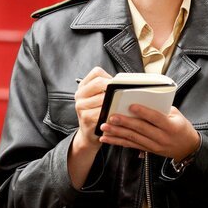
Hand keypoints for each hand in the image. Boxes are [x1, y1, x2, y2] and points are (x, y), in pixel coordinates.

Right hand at [68, 67, 111, 189]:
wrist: (89, 135)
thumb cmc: (98, 114)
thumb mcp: (98, 99)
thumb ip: (107, 89)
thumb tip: (128, 83)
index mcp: (83, 87)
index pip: (96, 73)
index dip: (109, 76)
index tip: (116, 84)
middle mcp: (79, 94)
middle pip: (99, 82)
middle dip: (113, 87)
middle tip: (122, 94)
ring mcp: (81, 106)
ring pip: (102, 97)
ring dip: (114, 101)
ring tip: (121, 104)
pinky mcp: (86, 118)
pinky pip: (102, 112)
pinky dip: (112, 113)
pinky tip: (117, 115)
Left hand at [99, 106, 199, 161]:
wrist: (187, 148)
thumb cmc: (181, 127)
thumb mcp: (176, 115)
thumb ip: (161, 109)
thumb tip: (144, 98)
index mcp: (170, 126)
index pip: (155, 118)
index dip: (143, 112)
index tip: (131, 106)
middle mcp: (162, 137)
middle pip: (141, 129)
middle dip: (125, 123)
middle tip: (111, 117)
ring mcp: (154, 145)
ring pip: (133, 138)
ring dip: (117, 133)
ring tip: (105, 127)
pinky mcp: (148, 150)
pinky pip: (130, 145)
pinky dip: (117, 142)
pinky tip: (106, 139)